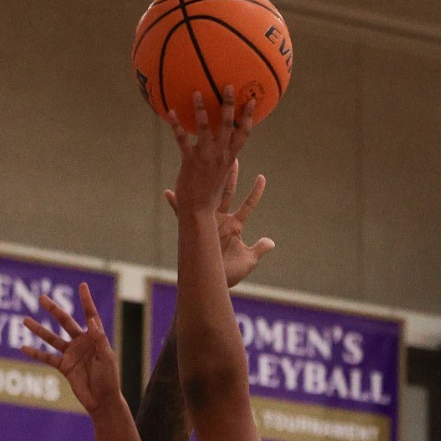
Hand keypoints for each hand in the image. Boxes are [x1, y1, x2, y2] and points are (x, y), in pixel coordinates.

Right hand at [22, 283, 122, 416]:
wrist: (102, 400)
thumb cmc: (109, 379)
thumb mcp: (107, 358)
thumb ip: (99, 340)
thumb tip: (92, 321)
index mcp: (95, 338)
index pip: (90, 315)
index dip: (86, 300)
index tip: (82, 285)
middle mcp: (81, 343)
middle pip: (65, 322)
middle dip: (53, 310)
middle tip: (41, 297)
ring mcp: (71, 354)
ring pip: (52, 338)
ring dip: (39, 329)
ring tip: (25, 320)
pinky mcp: (64, 367)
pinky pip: (47, 358)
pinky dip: (35, 353)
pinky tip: (23, 347)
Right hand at [165, 161, 273, 286]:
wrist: (209, 282)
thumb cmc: (229, 274)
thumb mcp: (248, 261)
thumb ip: (259, 249)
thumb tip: (271, 242)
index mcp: (235, 226)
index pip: (248, 204)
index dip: (255, 192)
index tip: (262, 177)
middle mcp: (221, 220)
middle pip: (228, 193)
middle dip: (230, 176)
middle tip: (233, 158)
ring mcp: (207, 222)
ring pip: (208, 196)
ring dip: (207, 180)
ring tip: (206, 162)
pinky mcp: (194, 228)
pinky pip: (183, 214)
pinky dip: (176, 204)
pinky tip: (169, 192)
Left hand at [167, 88, 253, 220]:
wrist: (198, 213)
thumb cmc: (209, 199)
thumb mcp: (222, 179)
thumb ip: (225, 164)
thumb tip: (233, 159)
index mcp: (230, 158)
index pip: (243, 134)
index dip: (248, 116)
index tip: (251, 99)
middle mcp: (220, 155)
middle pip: (228, 125)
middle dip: (229, 104)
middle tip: (227, 85)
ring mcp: (205, 157)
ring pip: (205, 128)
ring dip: (201, 109)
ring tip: (196, 92)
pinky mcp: (190, 161)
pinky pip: (182, 139)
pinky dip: (176, 126)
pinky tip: (170, 112)